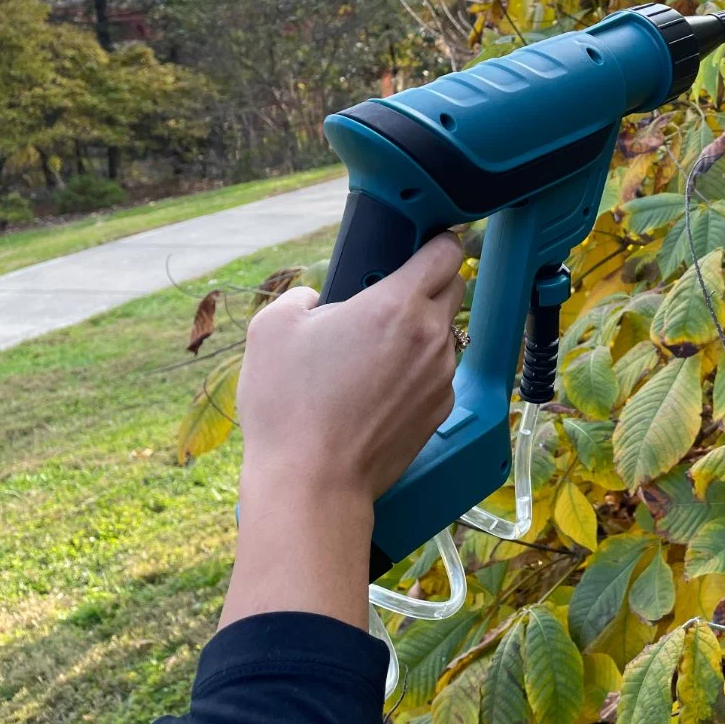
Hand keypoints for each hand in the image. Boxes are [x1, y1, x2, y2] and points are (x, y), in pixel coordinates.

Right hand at [219, 233, 465, 629]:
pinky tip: (378, 388)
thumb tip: (314, 299)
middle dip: (427, 284)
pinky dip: (417, 371)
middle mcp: (431, 336)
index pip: (447, 252)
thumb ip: (298, 296)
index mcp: (398, 304)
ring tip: (373, 352)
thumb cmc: (290, 405)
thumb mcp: (272, 329)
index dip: (437, 242)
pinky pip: (437, 373)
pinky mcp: (441, 410)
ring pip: (444, 334)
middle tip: (386, 297)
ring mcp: (441, 375)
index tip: (422, 244)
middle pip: (452, 289)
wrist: (313, 482)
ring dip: (420, 332)